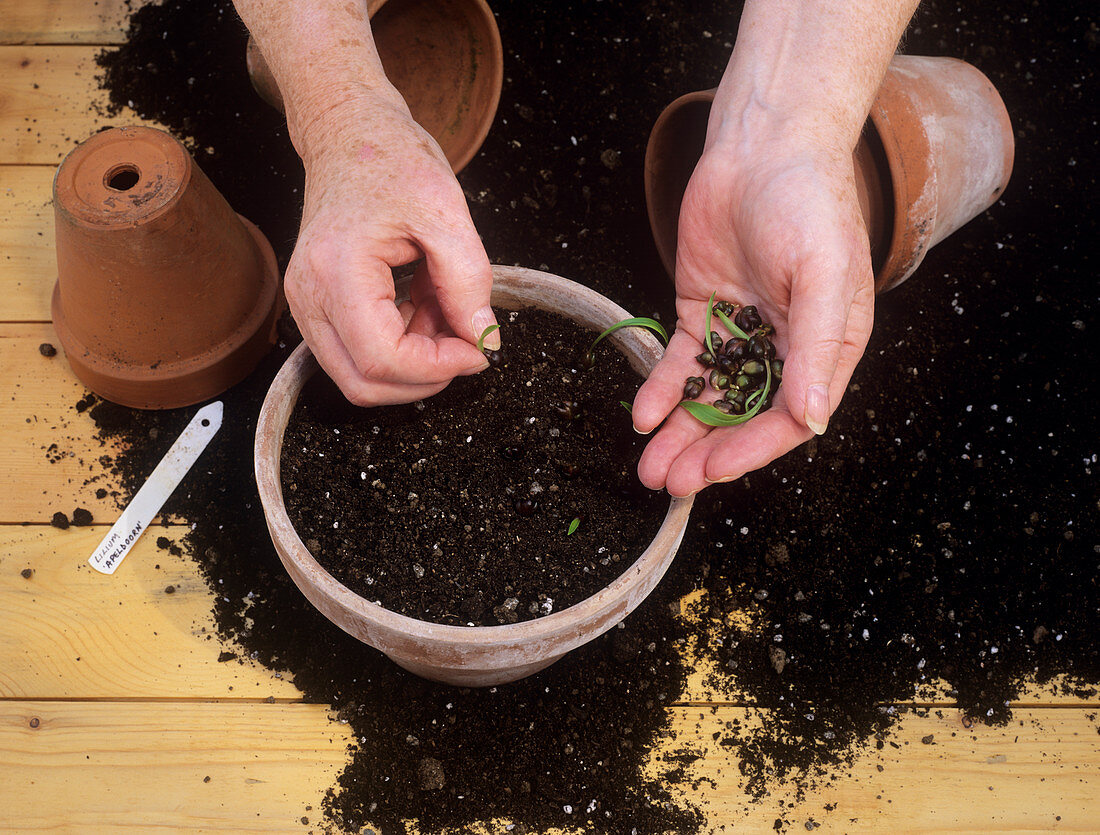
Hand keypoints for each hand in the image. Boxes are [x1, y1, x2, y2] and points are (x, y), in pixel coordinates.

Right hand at [286, 92, 497, 405]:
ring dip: (413, 363)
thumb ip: (468, 283)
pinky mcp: (317, 306)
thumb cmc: (390, 159)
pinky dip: (400, 347)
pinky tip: (424, 308)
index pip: (383, 359)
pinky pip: (357, 353)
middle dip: (424, 376)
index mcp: (336, 271)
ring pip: (359, 376)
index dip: (438, 368)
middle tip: (465, 342)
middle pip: (364, 383)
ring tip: (443, 311)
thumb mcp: (446, 213)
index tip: (479, 350)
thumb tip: (483, 338)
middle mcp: (309, 295)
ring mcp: (306, 303)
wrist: (350, 132)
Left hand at [631, 138, 874, 495]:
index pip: (789, 417)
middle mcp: (784, 349)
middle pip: (744, 417)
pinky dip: (661, 390)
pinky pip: (681, 364)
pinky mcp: (703, 314)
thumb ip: (816, 349)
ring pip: (709, 398)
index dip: (750, 450)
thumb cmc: (809, 202)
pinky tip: (643, 416)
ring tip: (649, 469)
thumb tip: (813, 420)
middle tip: (670, 482)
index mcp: (827, 347)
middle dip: (707, 453)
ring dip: (680, 434)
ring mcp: (740, 333)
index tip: (712, 470)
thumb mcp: (823, 274)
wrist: (761, 146)